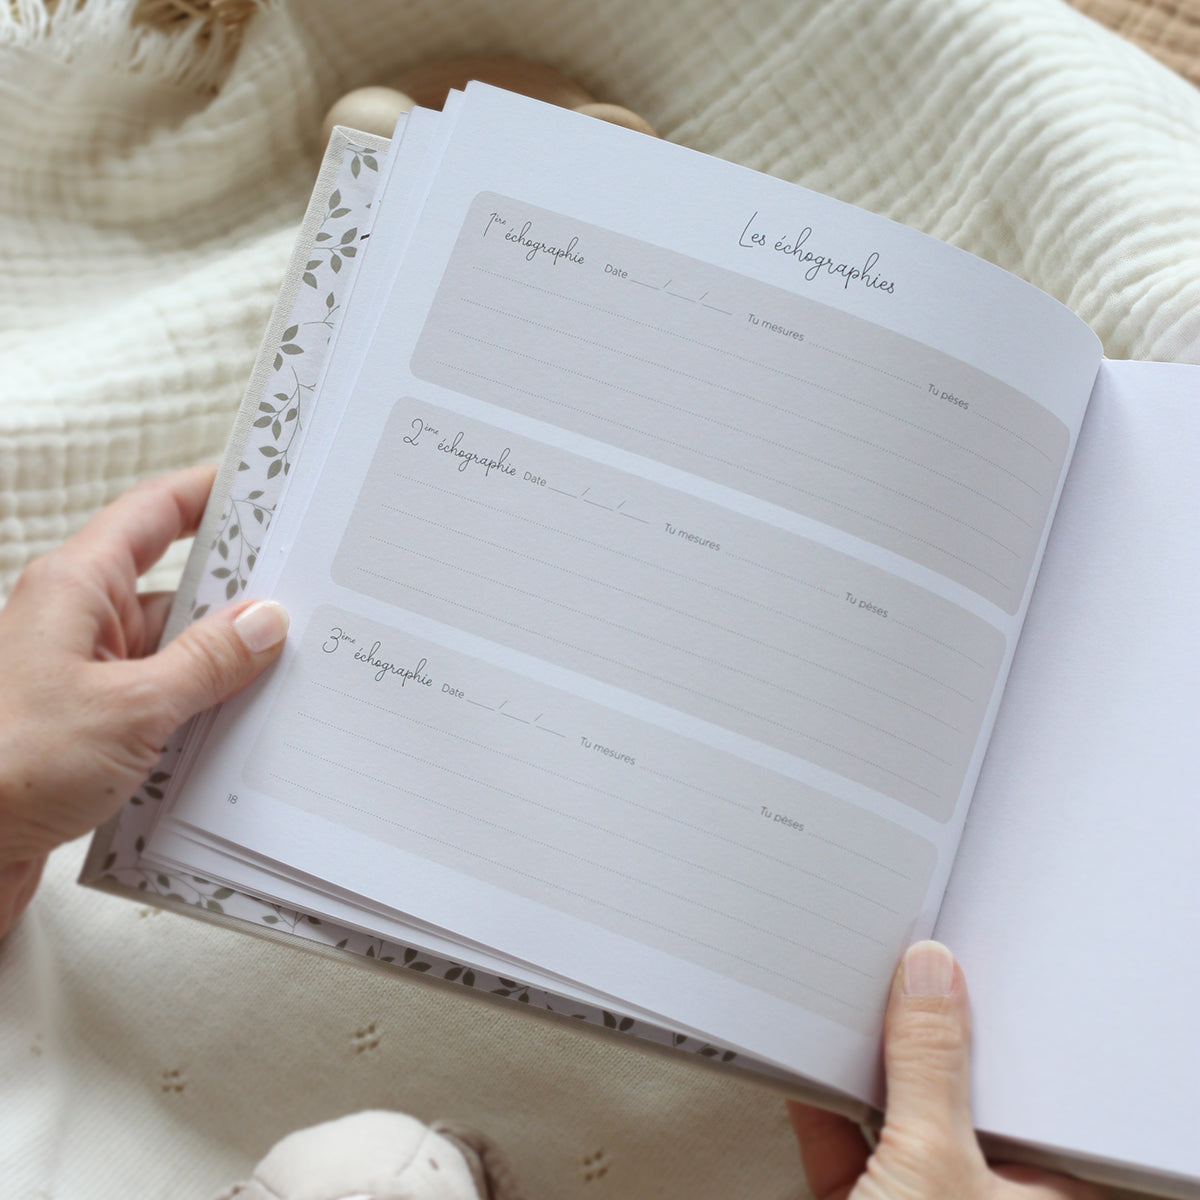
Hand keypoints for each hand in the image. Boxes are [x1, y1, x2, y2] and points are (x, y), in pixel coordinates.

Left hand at [0, 465, 288, 935]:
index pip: (154, 513)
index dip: (209, 493)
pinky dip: (200, 710)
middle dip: (237, 596)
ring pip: (174, 649)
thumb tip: (265, 620)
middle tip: (305, 596)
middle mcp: (77, 621)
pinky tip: (241, 727)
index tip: (265, 488)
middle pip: (174, 586)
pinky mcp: (91, 723)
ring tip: (286, 672)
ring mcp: (84, 674)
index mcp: (75, 587)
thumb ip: (207, 660)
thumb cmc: (14, 765)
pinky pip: (162, 698)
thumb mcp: (133, 707)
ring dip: (221, 666)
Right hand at [789, 941, 1105, 1199]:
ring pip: (893, 1108)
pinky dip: (819, 1096)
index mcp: (1035, 1191)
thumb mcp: (931, 1164)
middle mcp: (980, 1187)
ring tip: (849, 987)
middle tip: (905, 955)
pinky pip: (840, 1135)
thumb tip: (928, 973)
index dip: (1000, 1015)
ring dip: (862, 1058)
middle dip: (921, 1028)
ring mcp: (916, 1195)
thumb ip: (927, 1066)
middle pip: (950, 1086)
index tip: (965, 950)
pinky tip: (807, 1049)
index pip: (1029, 1081)